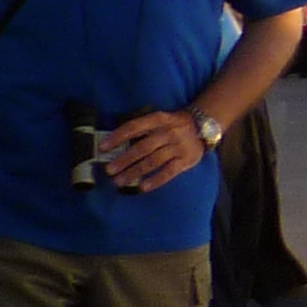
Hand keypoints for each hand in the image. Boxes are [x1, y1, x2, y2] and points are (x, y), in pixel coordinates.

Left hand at [99, 108, 214, 191]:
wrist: (203, 126)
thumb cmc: (173, 125)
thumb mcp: (159, 120)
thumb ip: (142, 130)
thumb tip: (115, 145)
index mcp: (159, 119)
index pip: (135, 127)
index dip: (118, 137)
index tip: (102, 147)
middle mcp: (169, 132)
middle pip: (143, 147)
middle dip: (124, 159)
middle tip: (109, 170)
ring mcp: (178, 147)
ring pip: (153, 161)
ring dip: (135, 172)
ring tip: (120, 181)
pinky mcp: (186, 160)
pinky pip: (169, 172)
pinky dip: (155, 180)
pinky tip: (142, 187)